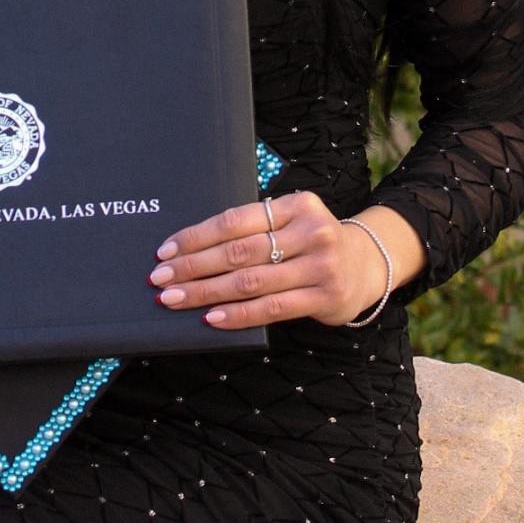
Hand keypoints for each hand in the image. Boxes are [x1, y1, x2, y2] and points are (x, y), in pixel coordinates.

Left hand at [147, 189, 390, 329]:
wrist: (364, 265)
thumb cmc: (310, 242)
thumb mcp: (289, 222)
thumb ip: (253, 229)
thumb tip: (191, 247)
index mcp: (297, 204)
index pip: (236, 220)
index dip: (197, 236)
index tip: (166, 250)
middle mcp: (311, 231)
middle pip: (239, 252)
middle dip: (194, 266)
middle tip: (160, 278)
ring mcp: (320, 265)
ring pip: (251, 282)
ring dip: (207, 292)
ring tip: (176, 298)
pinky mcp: (324, 297)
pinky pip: (271, 309)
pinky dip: (237, 314)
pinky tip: (211, 318)